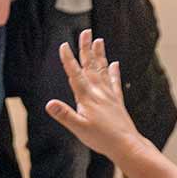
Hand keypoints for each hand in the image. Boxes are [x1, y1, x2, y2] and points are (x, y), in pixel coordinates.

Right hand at [47, 29, 149, 159]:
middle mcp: (99, 93)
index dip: (68, 60)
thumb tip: (49, 104)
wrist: (127, 146)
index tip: (63, 45)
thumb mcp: (79, 129)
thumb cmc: (102, 139)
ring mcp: (109, 96)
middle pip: (90, 66)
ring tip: (99, 40)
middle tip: (85, 32)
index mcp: (87, 98)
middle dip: (86, 49)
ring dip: (99, 55)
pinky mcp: (117, 102)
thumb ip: (64, 115)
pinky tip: (115, 63)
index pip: (75, 75)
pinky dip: (114, 72)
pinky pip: (115, 82)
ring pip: (103, 70)